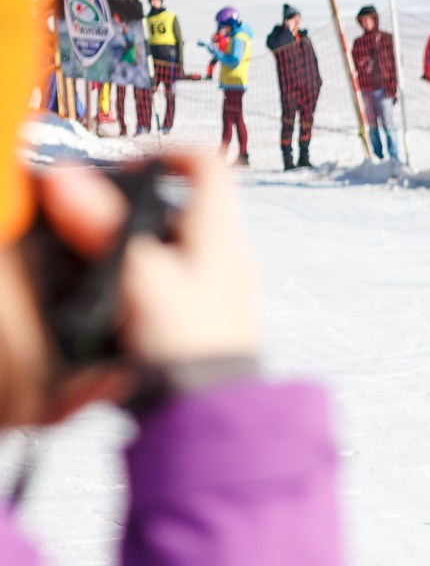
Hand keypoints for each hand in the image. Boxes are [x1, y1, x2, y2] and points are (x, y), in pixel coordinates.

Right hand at [37, 154, 259, 366]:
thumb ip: (101, 226)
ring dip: (133, 243)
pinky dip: (139, 280)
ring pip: (173, 246)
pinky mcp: (201, 323)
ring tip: (96, 255)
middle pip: (183, 206)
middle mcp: (227, 259)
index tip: (126, 163)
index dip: (168, 151)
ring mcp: (217, 292)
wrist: (208, 415)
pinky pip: (169, 284)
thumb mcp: (138, 278)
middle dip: (135, 203)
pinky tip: (113, 299)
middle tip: (95, 211)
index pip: (209, 165)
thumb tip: (66, 178)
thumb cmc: (189, 349)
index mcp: (221, 236)